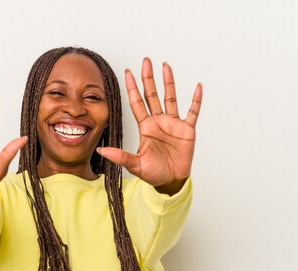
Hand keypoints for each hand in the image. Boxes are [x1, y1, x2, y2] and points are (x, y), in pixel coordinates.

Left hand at [96, 58, 201, 194]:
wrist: (171, 181)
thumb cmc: (154, 173)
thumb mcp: (135, 165)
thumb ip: (120, 156)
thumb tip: (101, 150)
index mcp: (146, 127)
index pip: (137, 103)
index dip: (132, 88)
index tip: (128, 72)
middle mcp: (159, 121)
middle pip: (152, 95)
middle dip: (148, 78)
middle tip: (146, 61)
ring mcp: (173, 124)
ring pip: (170, 98)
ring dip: (168, 82)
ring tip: (166, 66)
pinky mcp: (187, 130)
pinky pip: (192, 112)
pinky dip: (196, 100)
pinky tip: (197, 87)